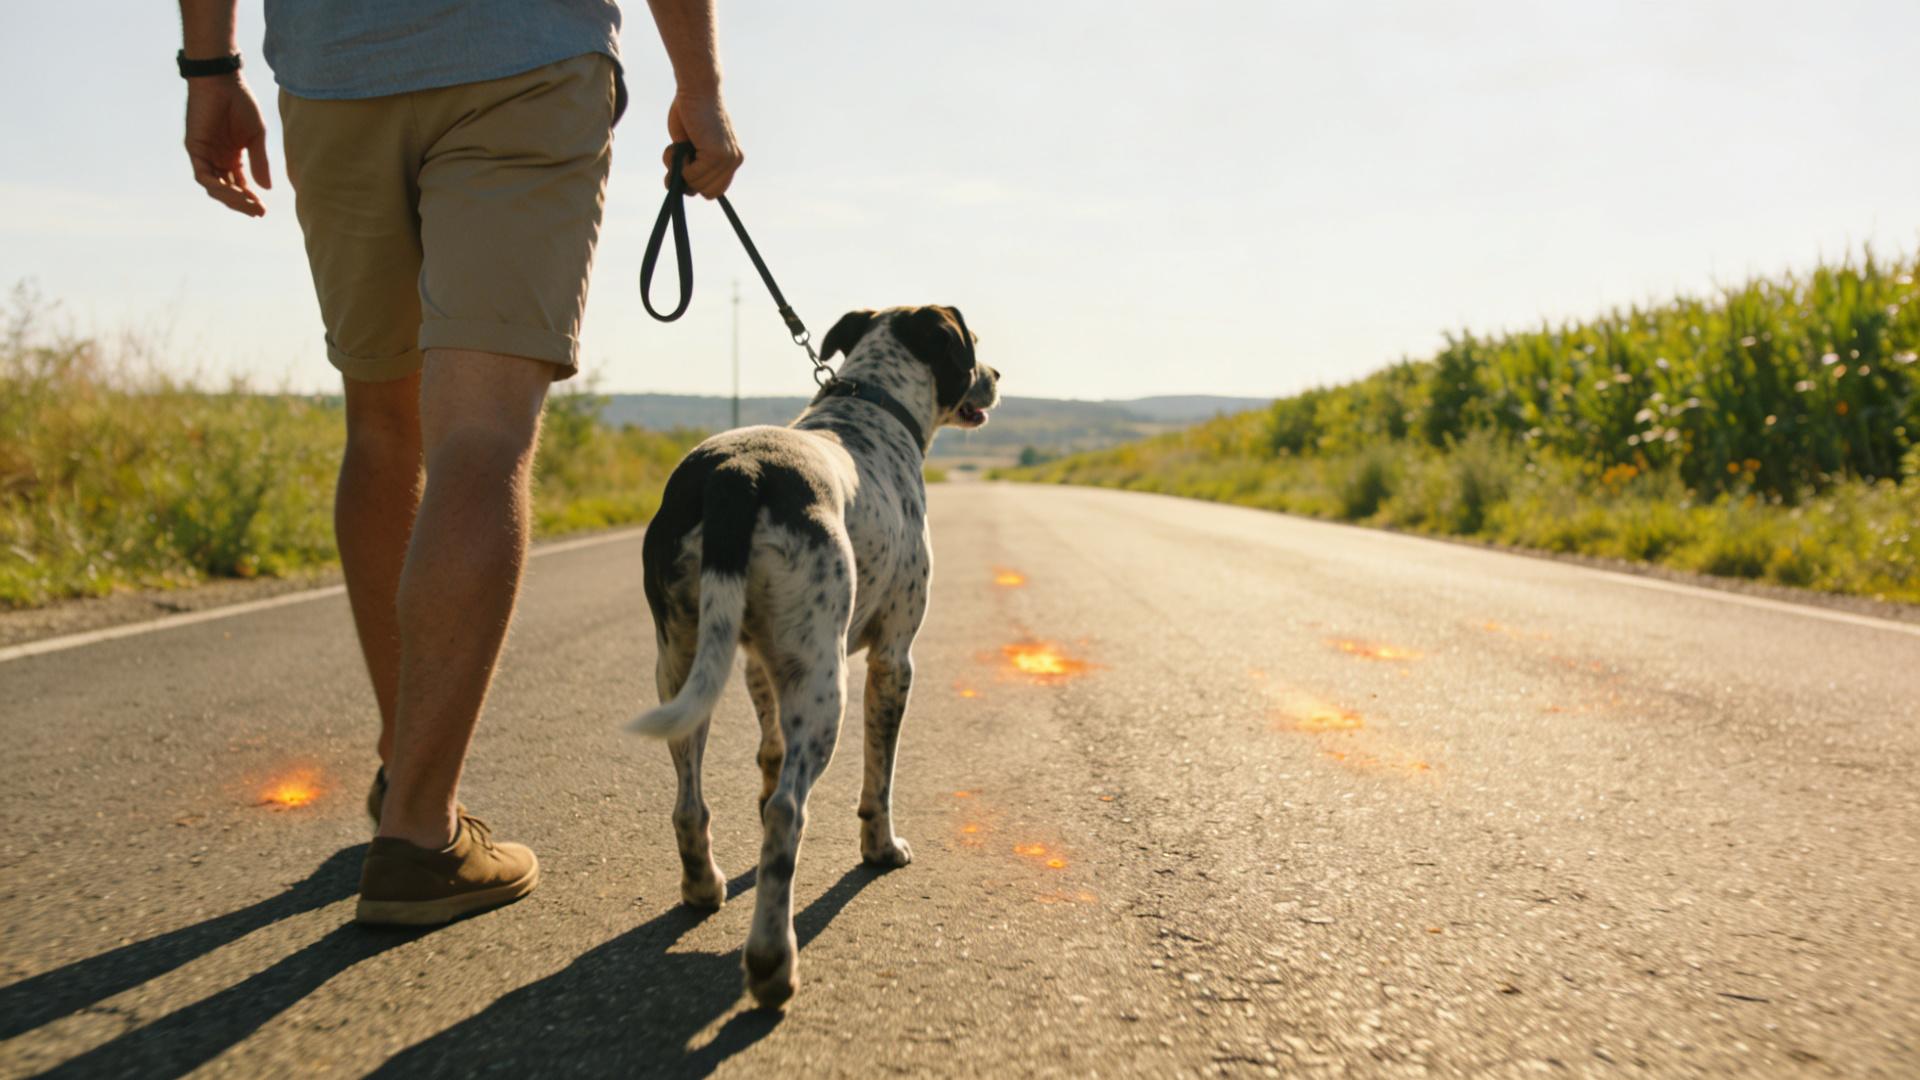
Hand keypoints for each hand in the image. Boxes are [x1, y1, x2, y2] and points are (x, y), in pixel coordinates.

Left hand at [184, 76, 270, 216]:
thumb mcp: (255, 136)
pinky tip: (235, 191)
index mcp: (231, 156)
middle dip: (242, 204)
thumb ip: (259, 161)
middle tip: (258, 212)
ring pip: (214, 187)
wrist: (222, 80)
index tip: (263, 210)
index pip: (238, 185)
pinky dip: (218, 186)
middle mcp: (216, 158)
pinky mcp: (194, 148)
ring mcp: (204, 154)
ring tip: (250, 205)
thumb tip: (266, 188)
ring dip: (231, 198)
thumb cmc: (240, 102)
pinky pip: (203, 175)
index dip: (250, 199)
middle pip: (226, 190)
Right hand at [662, 89, 742, 198]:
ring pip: (696, 185)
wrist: (696, 88)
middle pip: (706, 193)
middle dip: (687, 178)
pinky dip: (679, 164)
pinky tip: (681, 144)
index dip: (697, 184)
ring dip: (680, 169)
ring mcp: (727, 159)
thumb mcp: (692, 146)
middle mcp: (734, 161)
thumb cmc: (689, 113)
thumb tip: (681, 189)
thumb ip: (692, 167)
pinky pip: (691, 176)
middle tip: (680, 152)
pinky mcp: (716, 155)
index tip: (686, 166)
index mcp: (732, 159)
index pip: (716, 191)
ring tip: (679, 145)